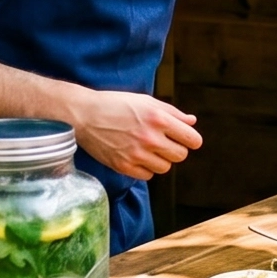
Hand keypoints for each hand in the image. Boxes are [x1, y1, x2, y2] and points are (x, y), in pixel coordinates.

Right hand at [62, 86, 201, 177]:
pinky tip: (137, 156)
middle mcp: (150, 138)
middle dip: (175, 149)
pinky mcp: (123, 166)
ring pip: (165, 168)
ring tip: (148, 148)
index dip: (191, 139)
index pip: (192, 140)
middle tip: (164, 142)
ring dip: (160, 160)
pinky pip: (147, 175)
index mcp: (159, 119)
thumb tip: (192, 122)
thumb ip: (172, 113)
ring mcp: (136, 154)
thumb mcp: (146, 101)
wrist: (84, 115)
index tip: (185, 139)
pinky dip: (145, 168)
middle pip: (180, 156)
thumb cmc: (116, 104)